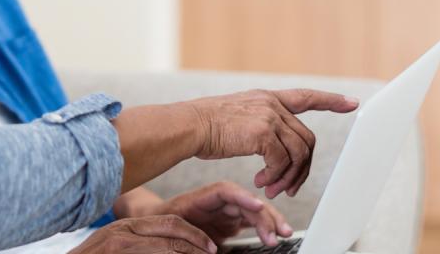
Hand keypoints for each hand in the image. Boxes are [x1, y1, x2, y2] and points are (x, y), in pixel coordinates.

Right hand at [68, 215, 216, 253]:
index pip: (170, 221)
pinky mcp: (117, 252)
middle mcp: (123, 231)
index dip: (194, 233)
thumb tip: (172, 248)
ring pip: (165, 247)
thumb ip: (140, 242)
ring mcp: (119, 244)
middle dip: (197, 243)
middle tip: (212, 253)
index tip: (210, 247)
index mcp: (127, 226)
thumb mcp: (116, 245)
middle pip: (172, 230)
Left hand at [151, 182, 291, 245]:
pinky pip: (251, 223)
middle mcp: (217, 203)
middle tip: (277, 233)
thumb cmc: (160, 225)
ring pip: (253, 212)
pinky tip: (276, 235)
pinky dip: (264, 228)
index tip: (258, 205)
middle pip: (245, 202)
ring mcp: (225, 213)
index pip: (226, 192)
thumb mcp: (171, 228)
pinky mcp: (230, 224)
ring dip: (269, 221)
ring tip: (284, 234)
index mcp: (201, 198)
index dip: (243, 197)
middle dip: (264, 214)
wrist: (155, 229)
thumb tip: (211, 248)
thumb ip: (190, 237)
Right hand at [188, 89, 357, 197]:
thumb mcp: (237, 117)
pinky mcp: (262, 132)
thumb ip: (259, 125)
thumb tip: (273, 150)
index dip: (330, 100)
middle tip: (288, 188)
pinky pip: (282, 161)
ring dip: (288, 177)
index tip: (351, 103)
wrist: (188, 126)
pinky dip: (275, 176)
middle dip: (302, 168)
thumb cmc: (205, 128)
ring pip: (298, 153)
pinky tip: (261, 182)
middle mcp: (271, 104)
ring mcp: (269, 116)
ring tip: (272, 189)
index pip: (305, 96)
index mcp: (266, 98)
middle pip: (306, 139)